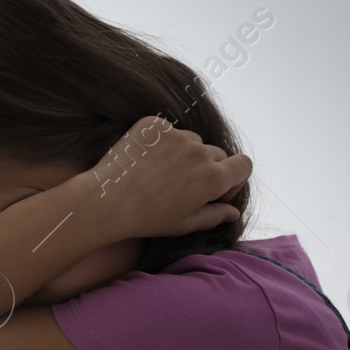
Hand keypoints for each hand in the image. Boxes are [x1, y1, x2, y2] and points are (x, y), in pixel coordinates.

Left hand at [87, 116, 251, 239]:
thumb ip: (214, 216)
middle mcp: (200, 152)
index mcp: (213, 178)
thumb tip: (234, 213)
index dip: (234, 178)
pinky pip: (168, 131)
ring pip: (192, 141)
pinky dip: (161, 143)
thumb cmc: (145, 219)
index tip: (217, 189)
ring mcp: (177, 135)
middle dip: (207, 168)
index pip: (244, 165)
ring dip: (184, 154)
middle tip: (182, 186)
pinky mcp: (155, 125)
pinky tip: (145, 162)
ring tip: (159, 175)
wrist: (104, 202)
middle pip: (217, 154)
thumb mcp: (183, 224)